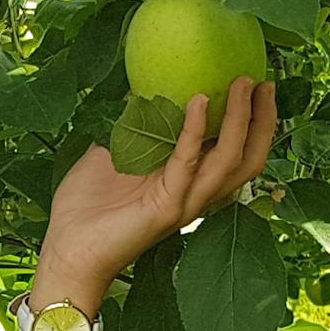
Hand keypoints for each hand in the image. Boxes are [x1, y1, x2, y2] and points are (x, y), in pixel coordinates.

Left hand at [40, 76, 277, 290]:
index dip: (254, 121)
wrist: (65, 249)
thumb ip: (130, 125)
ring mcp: (184, 203)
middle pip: (248, 158)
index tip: (256, 83)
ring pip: (229, 161)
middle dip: (263, 119)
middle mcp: (194, 194)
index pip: (236, 152)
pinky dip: (194, 131)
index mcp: (188, 183)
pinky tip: (198, 101)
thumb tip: (138, 88)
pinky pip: (187, 163)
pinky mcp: (165, 208)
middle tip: (264, 82)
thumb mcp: (112, 153)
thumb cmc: (85, 206)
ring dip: (240, 120)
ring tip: (242, 84)